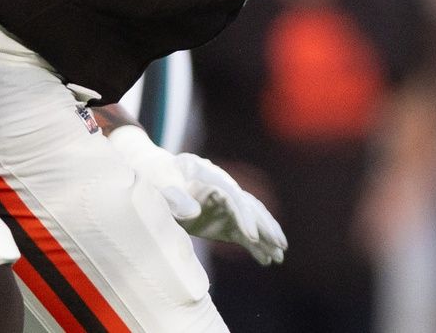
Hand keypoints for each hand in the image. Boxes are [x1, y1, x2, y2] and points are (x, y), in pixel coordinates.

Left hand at [108, 126, 286, 265]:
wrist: (154, 177)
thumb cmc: (156, 176)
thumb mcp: (160, 181)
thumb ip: (175, 196)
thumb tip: (194, 212)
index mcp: (213, 177)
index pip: (235, 198)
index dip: (244, 217)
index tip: (251, 236)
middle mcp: (226, 190)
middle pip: (252, 208)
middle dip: (266, 228)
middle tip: (280, 246)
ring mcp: (225, 206)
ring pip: (253, 221)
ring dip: (267, 238)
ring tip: (280, 256)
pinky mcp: (222, 220)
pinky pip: (242, 234)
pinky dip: (255, 246)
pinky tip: (266, 259)